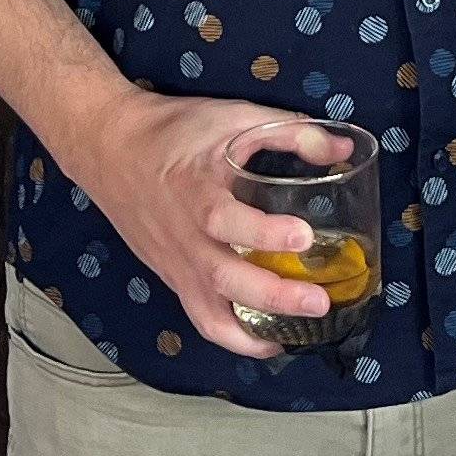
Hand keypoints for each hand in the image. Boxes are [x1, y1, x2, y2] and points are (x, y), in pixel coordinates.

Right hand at [53, 89, 360, 360]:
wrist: (110, 148)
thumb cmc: (176, 130)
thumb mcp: (233, 116)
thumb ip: (289, 132)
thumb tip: (345, 150)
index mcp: (195, 188)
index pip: (224, 218)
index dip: (263, 232)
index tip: (303, 236)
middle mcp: (184, 234)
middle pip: (223, 277)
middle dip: (274, 295)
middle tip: (320, 300)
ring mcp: (177, 263)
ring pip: (209, 312)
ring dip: (255, 331)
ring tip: (299, 334)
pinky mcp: (174, 278)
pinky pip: (202, 320)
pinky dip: (236, 338)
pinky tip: (270, 340)